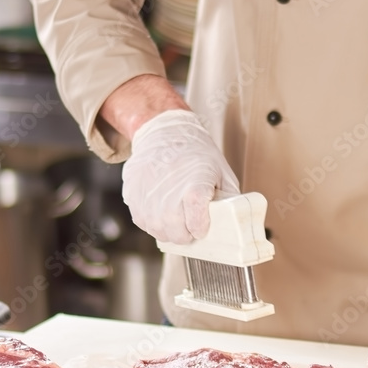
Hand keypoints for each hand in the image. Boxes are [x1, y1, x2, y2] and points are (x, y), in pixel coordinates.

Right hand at [121, 109, 239, 243]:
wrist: (164, 132)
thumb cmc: (196, 152)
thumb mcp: (222, 172)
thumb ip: (228, 199)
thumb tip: (233, 221)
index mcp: (194, 189)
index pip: (197, 225)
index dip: (200, 230)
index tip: (202, 228)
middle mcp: (168, 196)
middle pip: (177, 234)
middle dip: (186, 234)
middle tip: (190, 226)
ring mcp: (148, 198)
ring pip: (159, 232)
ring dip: (169, 230)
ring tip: (175, 219)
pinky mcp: (133, 197)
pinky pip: (143, 222)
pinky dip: (153, 222)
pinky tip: (161, 210)